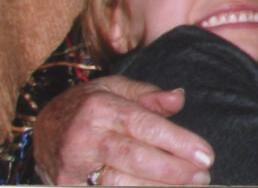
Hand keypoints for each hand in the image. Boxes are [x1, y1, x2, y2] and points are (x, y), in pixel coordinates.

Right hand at [34, 76, 213, 185]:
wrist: (42, 128)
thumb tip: (179, 99)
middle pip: (135, 158)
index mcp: (99, 109)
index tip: (206, 154)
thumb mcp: (115, 88)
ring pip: (121, 184)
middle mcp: (84, 139)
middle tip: (203, 176)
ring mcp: (73, 169)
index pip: (145, 126)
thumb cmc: (88, 106)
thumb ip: (149, 95)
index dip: (178, 142)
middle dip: (174, 170)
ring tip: (189, 186)